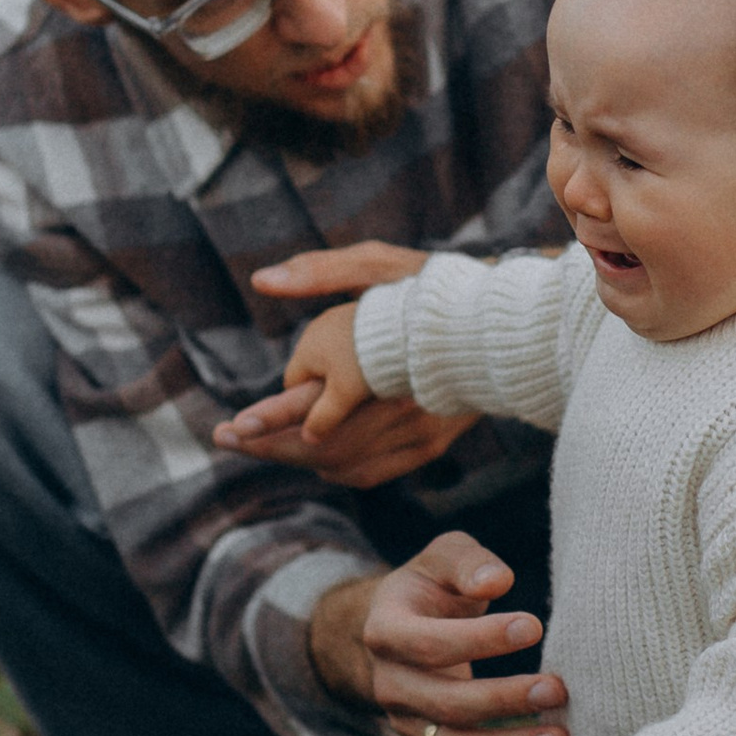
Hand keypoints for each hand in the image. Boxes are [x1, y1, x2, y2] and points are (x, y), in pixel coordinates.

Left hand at [218, 251, 480, 490]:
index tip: (226, 429)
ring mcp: (419, 429)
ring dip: (298, 460)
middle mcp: (399, 403)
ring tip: (259, 446)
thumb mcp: (380, 264)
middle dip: (270, 446)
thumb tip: (261, 281)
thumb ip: (322, 272)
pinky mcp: (431, 443)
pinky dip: (336, 469)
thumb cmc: (438, 285)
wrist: (509, 323)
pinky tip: (315, 458)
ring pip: (343, 464)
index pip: (308, 403)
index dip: (264, 418)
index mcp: (380, 361)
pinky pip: (370, 471)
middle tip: (228, 438)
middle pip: (321, 446)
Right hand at [309, 531, 566, 735]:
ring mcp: (405, 726)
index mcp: (385, 632)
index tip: (534, 626)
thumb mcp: (443, 558)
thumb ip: (468, 563)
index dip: (479, 638)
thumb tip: (498, 581)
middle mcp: (389, 686)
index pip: (428, 643)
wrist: (400, 633)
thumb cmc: (433, 589)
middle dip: (503, 701)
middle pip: (444, 704)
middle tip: (558, 690)